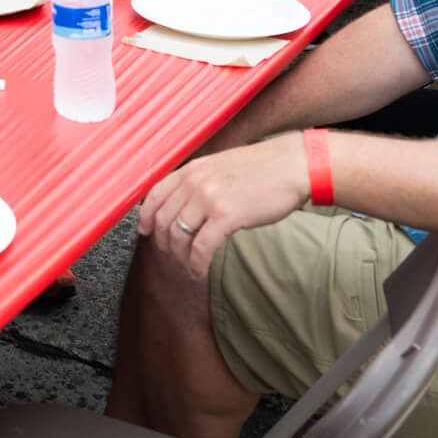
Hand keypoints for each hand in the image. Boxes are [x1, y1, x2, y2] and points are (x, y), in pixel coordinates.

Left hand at [136, 136, 312, 280]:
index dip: (145, 217)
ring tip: (188, 267)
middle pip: (162, 220)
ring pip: (178, 236)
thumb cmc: (263, 168)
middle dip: (164, 243)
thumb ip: (200, 181)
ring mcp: (208, 198)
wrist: (292, 165)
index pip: (154, 195)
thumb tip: (186, 202)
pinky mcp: (226, 215)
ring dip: (179, 258)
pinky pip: (200, 247)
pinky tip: (199, 272)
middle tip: (173, 257)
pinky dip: (196, 264)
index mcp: (192, 169)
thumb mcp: (221, 166)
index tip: (145, 232)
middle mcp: (195, 182)